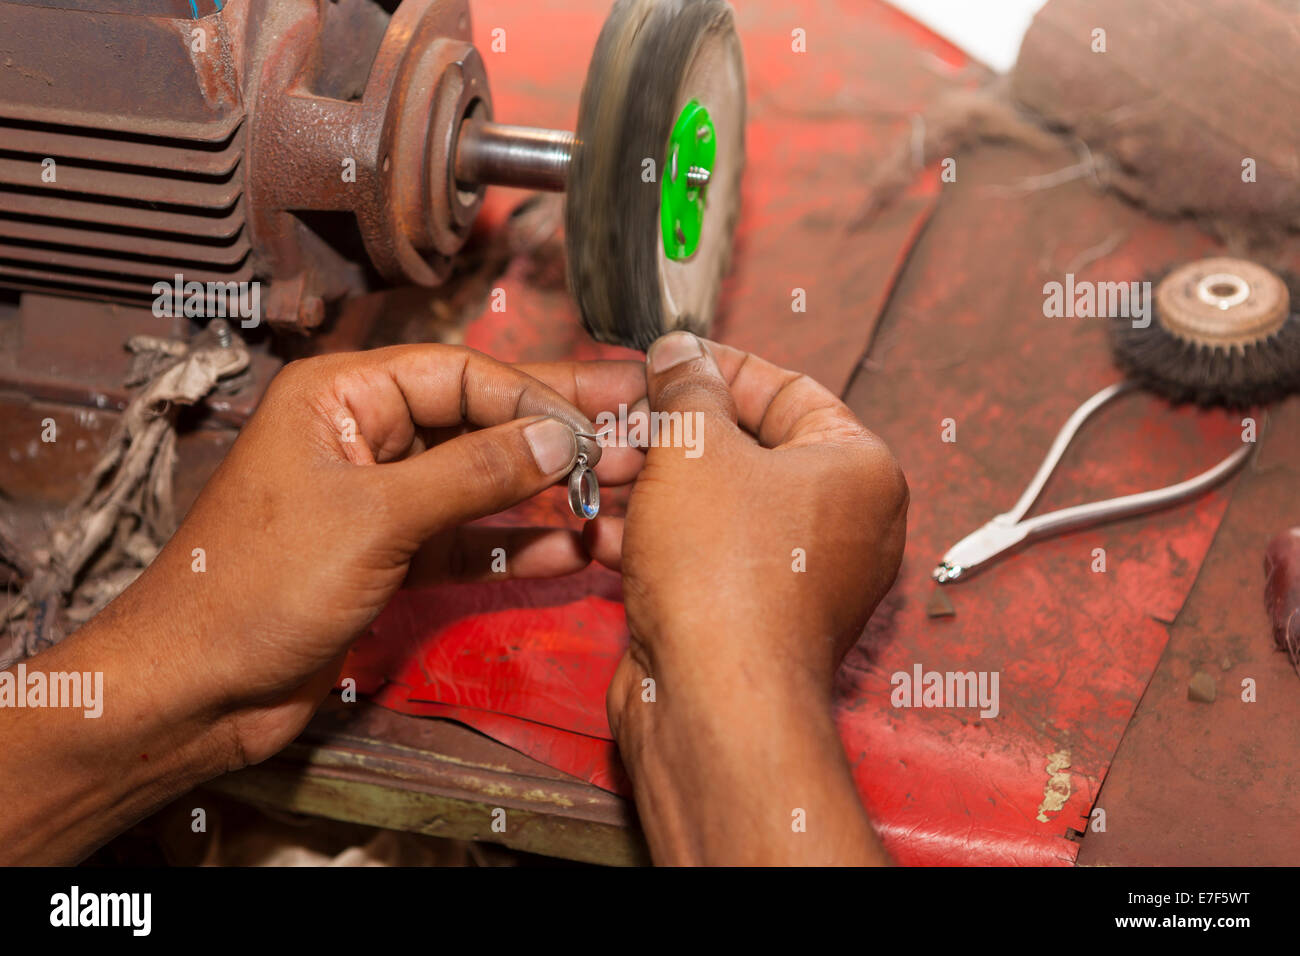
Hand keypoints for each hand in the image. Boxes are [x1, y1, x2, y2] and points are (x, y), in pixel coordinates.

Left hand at [117, 345, 645, 767]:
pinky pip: (468, 538)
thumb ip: (472, 474)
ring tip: (621, 486)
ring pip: (482, 481)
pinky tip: (574, 545)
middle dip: (556, 426)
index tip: (593, 424)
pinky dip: (516, 542)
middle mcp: (365, 437)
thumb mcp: (374, 517)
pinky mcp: (392, 556)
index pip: (460, 374)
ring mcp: (382, 499)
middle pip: (480, 420)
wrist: (197, 689)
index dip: (532, 396)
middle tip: (634, 416)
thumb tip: (558, 439)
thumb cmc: (256, 587)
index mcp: (342, 397)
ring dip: (547, 489)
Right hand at [587, 332, 907, 863]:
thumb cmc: (727, 576)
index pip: (788, 388)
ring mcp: (797, 576)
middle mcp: (841, 523)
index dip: (718, 367)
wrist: (713, 701)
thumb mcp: (694, 446)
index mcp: (858, 468)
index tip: (667, 359)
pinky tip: (593, 526)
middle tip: (615, 417)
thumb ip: (685, 388)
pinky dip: (651, 538)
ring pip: (715, 505)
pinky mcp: (750, 616)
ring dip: (648, 483)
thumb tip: (680, 353)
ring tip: (590, 468)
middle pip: (745, 449)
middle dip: (668, 431)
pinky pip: (700, 556)